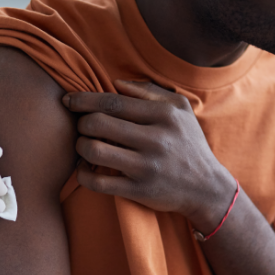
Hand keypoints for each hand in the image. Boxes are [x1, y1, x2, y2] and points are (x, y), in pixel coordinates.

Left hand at [62, 80, 235, 233]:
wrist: (206, 188)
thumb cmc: (188, 144)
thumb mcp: (181, 110)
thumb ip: (150, 92)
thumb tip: (116, 83)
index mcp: (163, 115)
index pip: (112, 102)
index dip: (83, 100)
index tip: (68, 100)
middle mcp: (155, 139)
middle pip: (97, 124)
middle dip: (80, 123)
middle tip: (81, 126)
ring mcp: (146, 167)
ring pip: (94, 151)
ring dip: (79, 147)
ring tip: (83, 146)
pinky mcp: (138, 190)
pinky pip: (98, 182)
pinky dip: (82, 174)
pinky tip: (84, 169)